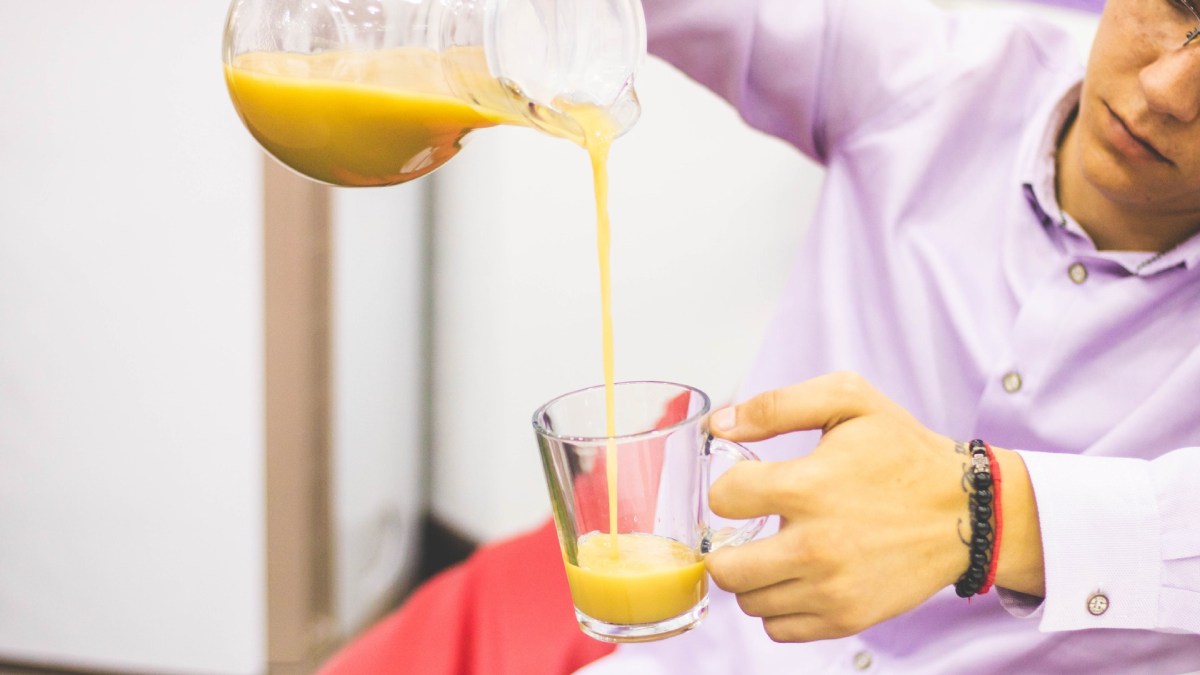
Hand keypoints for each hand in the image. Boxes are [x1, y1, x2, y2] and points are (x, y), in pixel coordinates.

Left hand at [704, 371, 1041, 642]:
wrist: (965, 510)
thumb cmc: (905, 453)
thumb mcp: (848, 400)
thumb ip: (777, 405)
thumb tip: (721, 425)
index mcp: (808, 487)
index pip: (723, 500)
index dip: (727, 489)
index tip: (746, 488)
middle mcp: (816, 545)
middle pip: (725, 569)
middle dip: (726, 548)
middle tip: (746, 533)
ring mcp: (831, 588)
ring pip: (749, 602)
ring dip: (753, 579)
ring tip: (776, 554)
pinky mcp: (847, 617)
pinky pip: (779, 629)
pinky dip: (779, 608)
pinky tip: (797, 579)